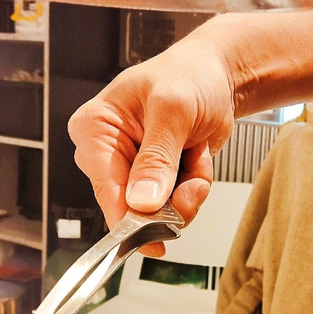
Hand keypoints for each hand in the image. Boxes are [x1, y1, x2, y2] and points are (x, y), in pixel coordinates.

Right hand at [68, 38, 235, 253]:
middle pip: (130, 206)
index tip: (153, 238)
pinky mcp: (153, 178)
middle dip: (169, 199)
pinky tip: (196, 159)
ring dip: (186, 192)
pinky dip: (192, 187)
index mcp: (95, 128)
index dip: (129, 217)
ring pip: (155, 211)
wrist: (217, 75)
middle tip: (194, 179)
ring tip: (196, 157)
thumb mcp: (173, 110)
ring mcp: (130, 168)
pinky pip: (172, 204)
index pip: (104, 186)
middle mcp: (106, 152)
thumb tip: (141, 201)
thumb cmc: (189, 76)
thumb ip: (157, 157)